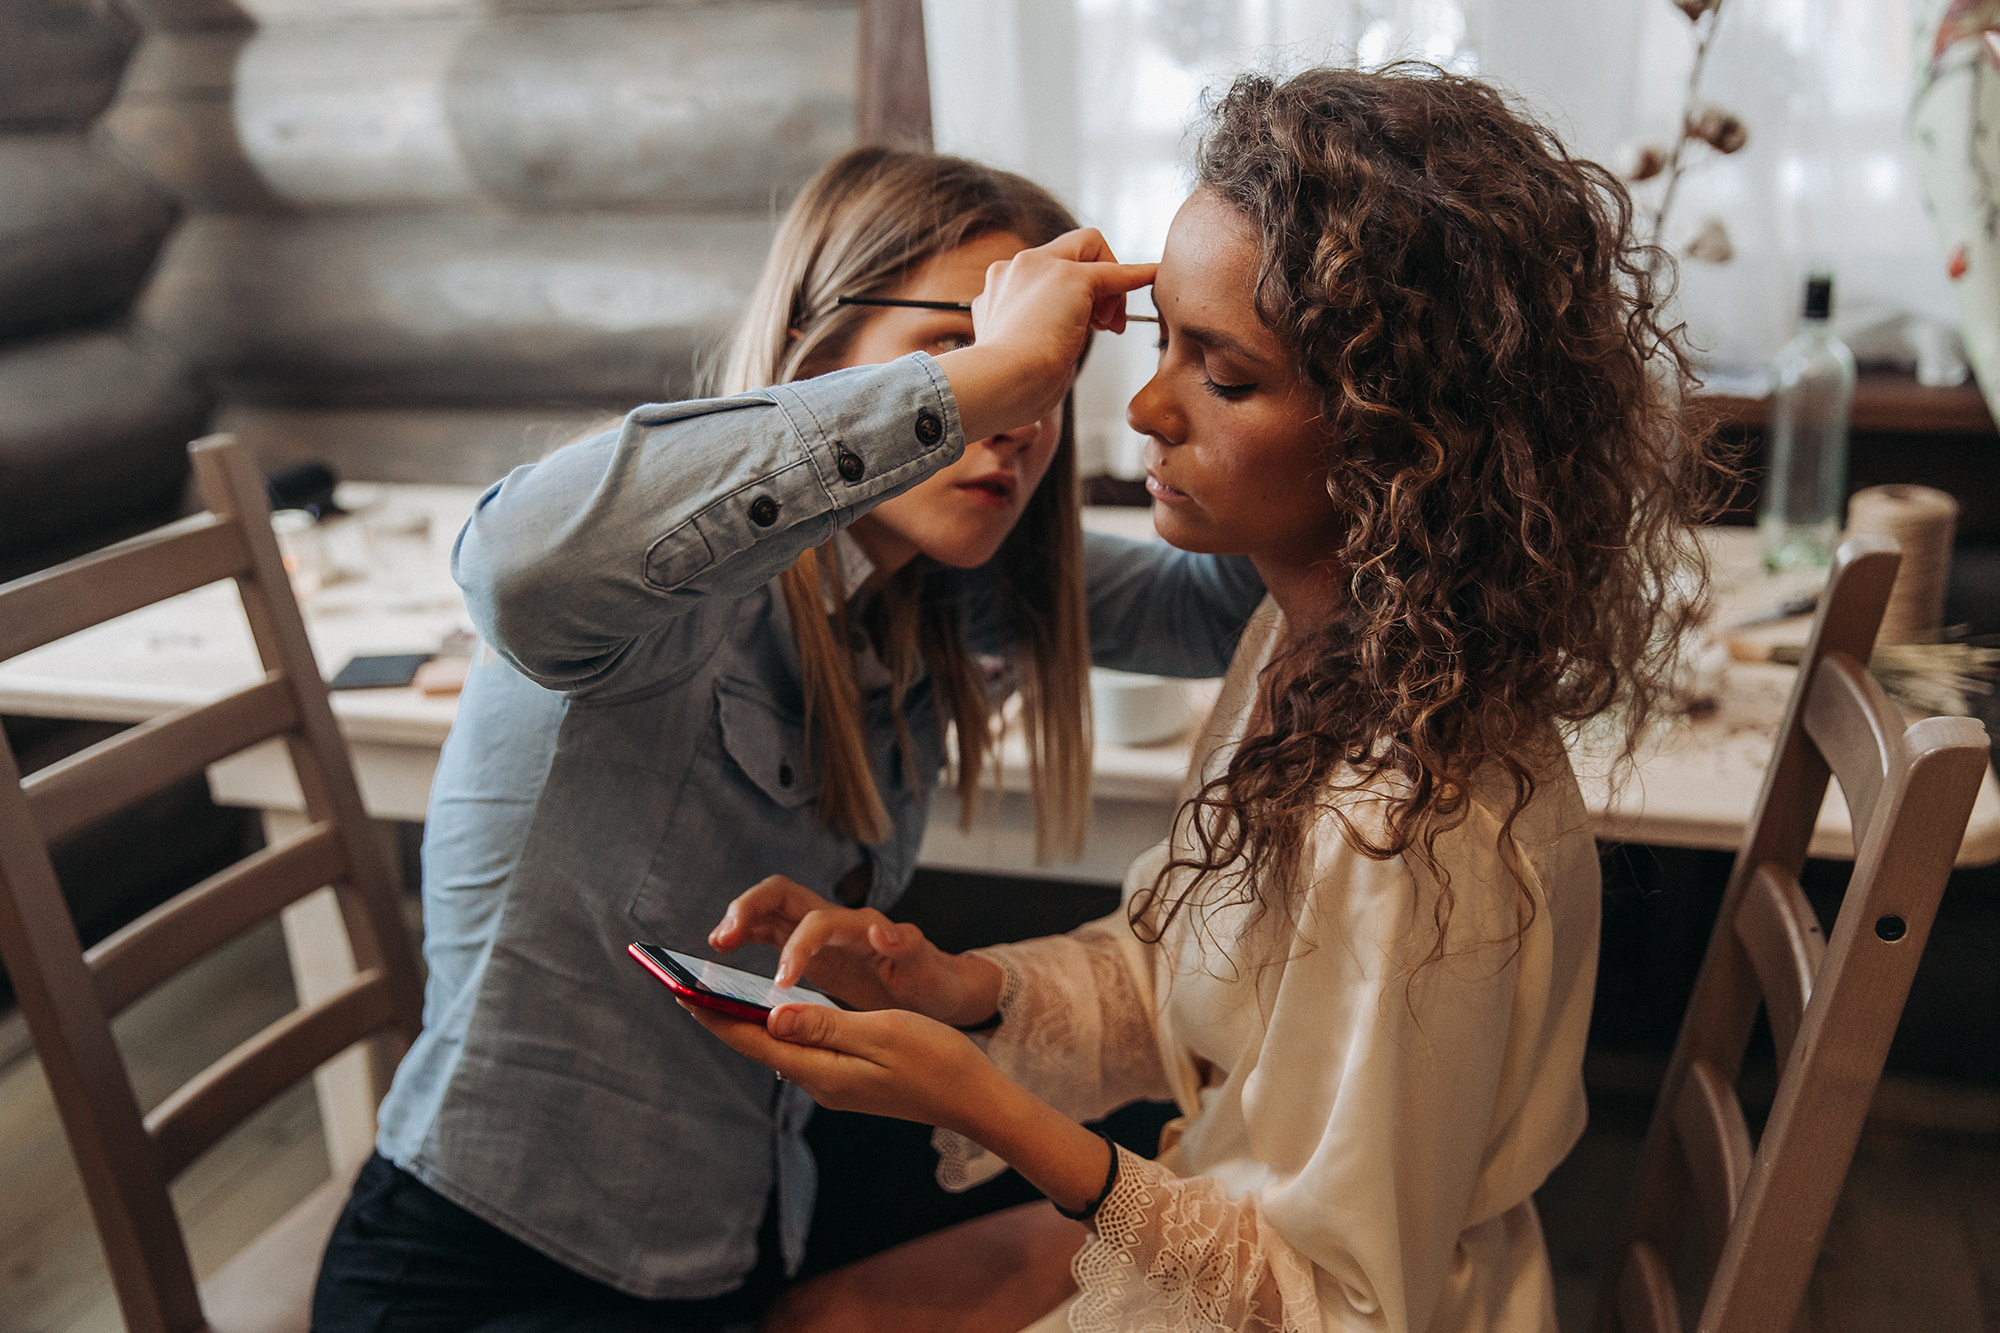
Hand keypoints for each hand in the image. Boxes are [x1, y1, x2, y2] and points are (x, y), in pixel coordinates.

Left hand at [681, 999, 997, 1133]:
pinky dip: (775, 1028)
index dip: (715, 1014)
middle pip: (758, 1047)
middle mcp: (821, 1081)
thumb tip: (773, 1018)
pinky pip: (799, 1050)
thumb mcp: (882, 1033)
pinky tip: (770, 1015)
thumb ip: (826, 1025)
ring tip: (715, 996)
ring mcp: (835, 1083)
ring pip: (777, 1049)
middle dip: (720, 1016)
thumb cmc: (937, 1060)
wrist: (975, 1099)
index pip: (755, 1041)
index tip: (679, 990)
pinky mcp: (848, 1079)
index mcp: (824, 1070)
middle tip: (683, 987)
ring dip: (744, 1023)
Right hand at [710, 876, 1002, 1025]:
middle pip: (781, 894)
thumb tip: (883, 929)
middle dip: (748, 909)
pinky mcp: (808, 947)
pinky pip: (769, 932)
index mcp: (861, 927)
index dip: (796, 948)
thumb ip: (909, 947)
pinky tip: (722, 952)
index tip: (781, 984)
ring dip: (739, 920)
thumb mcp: (927, 969)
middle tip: (722, 940)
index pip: (818, 922)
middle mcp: (834, 921)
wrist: (934, 987)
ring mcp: (818, 931)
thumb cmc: (932, 979)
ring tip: (715, 944)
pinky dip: (744, 934)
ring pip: (769, 909)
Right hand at [936, 229, 1156, 443]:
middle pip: (1067, 253)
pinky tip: (1152, 276)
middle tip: (1106, 324)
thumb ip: (1036, 332)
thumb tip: (1065, 342)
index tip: (1092, 321)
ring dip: (1108, 288)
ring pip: (1088, 251)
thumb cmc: (1009, 386)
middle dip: (1096, 284)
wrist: (998, 383)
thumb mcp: (1018, 352)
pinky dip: (1136, 274)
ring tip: (1107, 327)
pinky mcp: (1068, 276)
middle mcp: (1012, 269)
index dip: (1073, 291)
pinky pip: (1114, 270)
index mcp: (999, 289)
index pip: (1043, 270)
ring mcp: (1037, 266)